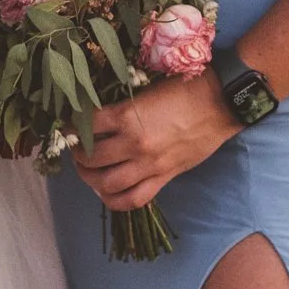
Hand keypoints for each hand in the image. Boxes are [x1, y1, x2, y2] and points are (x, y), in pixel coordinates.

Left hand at [72, 76, 239, 212]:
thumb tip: (97, 117)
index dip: (70, 127)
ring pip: (106, 184)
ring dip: (90, 179)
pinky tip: (108, 191)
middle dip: (77, 155)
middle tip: (76, 150)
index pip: (85, 125)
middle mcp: (134, 143)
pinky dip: (115, 200)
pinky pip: (133, 199)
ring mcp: (149, 165)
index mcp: (127, 115)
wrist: (220, 103)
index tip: (67, 127)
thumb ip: (122, 107)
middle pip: (90, 158)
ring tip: (89, 171)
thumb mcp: (146, 90)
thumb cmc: (185, 88)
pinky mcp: (163, 177)